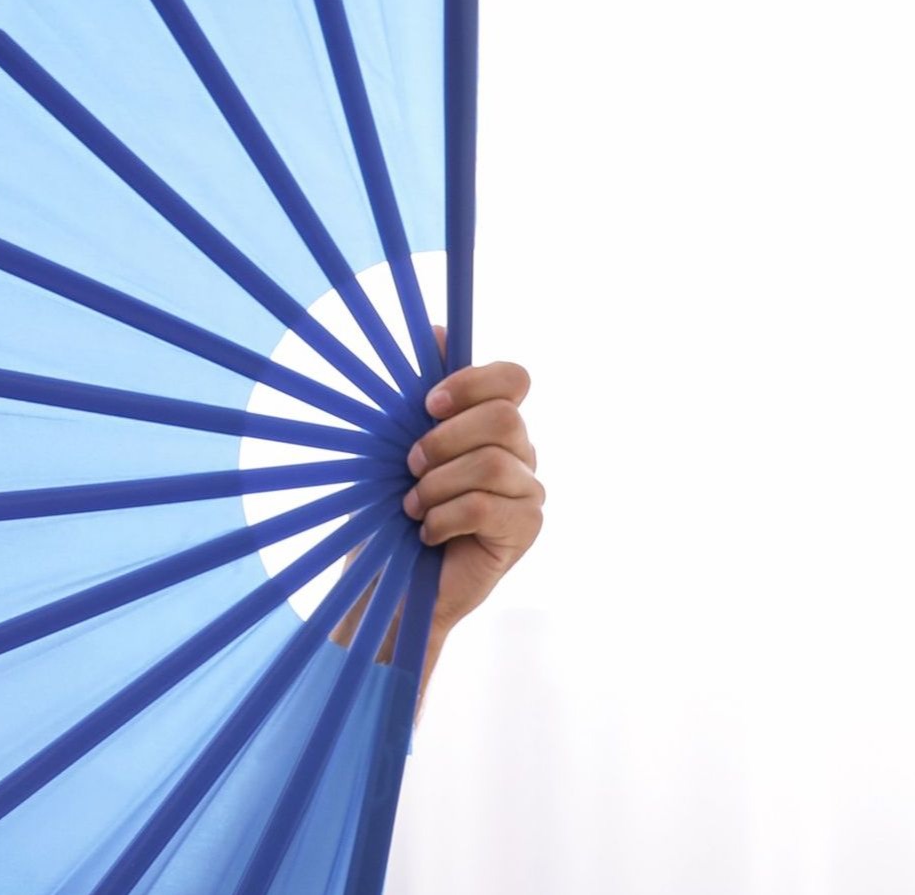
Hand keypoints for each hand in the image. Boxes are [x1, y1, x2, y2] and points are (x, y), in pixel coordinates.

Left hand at [403, 325, 543, 633]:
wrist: (388, 585)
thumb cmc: (389, 513)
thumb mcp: (391, 447)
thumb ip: (417, 394)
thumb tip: (435, 329)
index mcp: (490, 423)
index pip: (512, 378)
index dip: (472, 382)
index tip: (427, 404)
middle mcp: (519, 452)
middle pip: (503, 418)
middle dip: (442, 441)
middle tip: (409, 467)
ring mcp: (527, 492)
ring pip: (491, 464)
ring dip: (438, 486)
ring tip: (413, 507)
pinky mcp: (524, 530)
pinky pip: (488, 506)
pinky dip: (445, 518)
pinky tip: (428, 533)